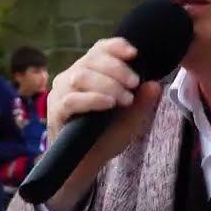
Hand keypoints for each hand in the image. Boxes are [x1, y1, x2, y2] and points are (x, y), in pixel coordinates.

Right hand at [44, 37, 161, 210]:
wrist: (86, 164)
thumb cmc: (106, 135)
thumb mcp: (130, 119)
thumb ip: (142, 103)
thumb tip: (155, 84)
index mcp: (89, 71)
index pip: (99, 49)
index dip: (116, 46)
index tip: (135, 53)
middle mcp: (72, 77)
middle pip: (92, 60)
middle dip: (117, 69)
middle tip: (134, 83)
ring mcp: (61, 93)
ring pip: (81, 76)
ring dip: (107, 83)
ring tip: (125, 98)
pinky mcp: (55, 111)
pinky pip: (72, 100)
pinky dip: (93, 99)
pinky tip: (109, 104)